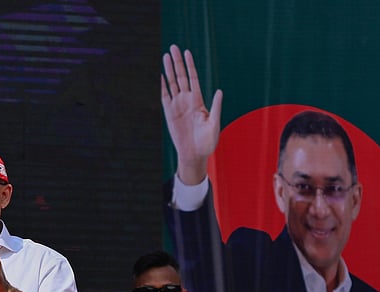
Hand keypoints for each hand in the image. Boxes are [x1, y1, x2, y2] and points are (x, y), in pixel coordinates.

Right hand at [160, 44, 221, 185]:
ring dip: (168, 70)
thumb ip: (216, 107)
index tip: (187, 52)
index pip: (193, 78)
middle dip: (177, 62)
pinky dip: (161, 86)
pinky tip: (160, 76)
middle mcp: (187, 100)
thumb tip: (219, 91)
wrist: (194, 155)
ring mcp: (177, 106)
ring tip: (165, 56)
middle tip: (173, 47)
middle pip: (181, 76)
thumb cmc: (207, 142)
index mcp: (198, 101)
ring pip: (172, 84)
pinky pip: (164, 97)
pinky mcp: (169, 114)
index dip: (190, 65)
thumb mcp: (215, 124)